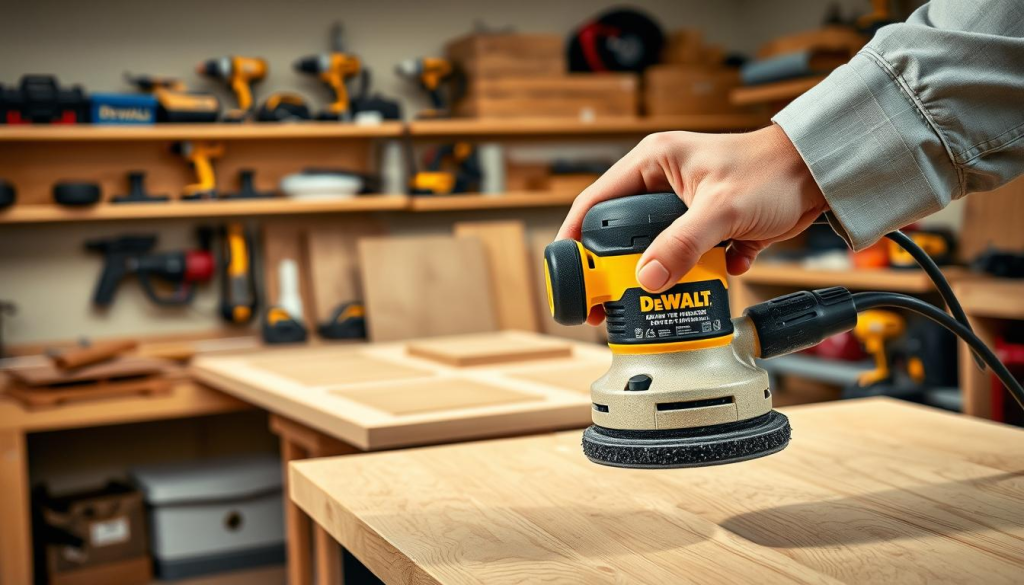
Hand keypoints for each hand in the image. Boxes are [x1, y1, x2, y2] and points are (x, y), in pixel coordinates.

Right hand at [556, 124, 826, 324]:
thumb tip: (648, 280)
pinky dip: (693, 275)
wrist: (819, 177)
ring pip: (653, 251)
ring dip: (659, 275)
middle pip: (620, 233)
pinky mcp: (705, 228)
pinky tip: (709, 279)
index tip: (569, 271)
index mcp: (652, 163)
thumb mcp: (721, 209)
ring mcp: (683, 208)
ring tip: (654, 299)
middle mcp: (662, 183)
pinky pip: (684, 259)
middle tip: (607, 297)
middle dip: (616, 267)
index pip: (596, 201)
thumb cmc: (772, 172)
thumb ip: (682, 244)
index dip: (576, 237)